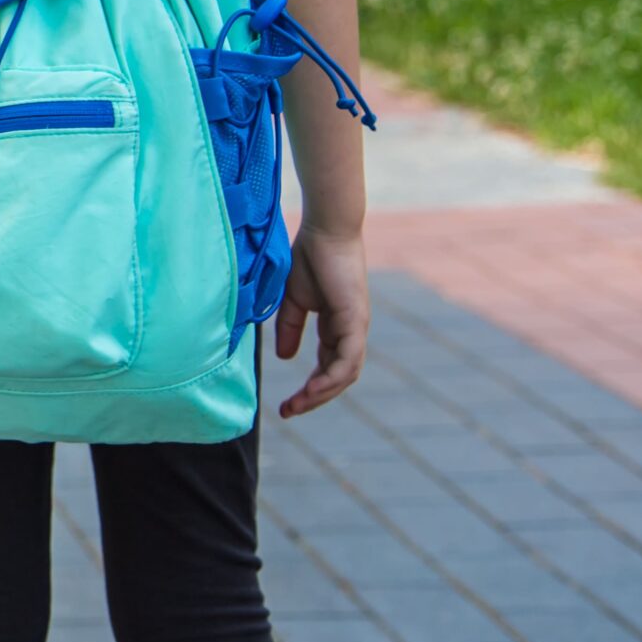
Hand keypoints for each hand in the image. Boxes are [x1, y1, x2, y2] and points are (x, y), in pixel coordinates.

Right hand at [274, 226, 368, 418]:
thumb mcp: (292, 300)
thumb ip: (289, 328)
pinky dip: (331, 378)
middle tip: (289, 411)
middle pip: (338, 377)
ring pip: (345, 374)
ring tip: (298, 404)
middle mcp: (350, 332)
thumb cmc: (309, 257)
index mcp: (336, 327)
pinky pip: (348, 360)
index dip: (308, 387)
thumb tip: (286, 358)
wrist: (324, 230)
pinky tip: (314, 388)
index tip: (285, 403)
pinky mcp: (356, 321)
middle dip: (314, 398)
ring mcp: (356, 328)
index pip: (326, 367)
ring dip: (322, 394)